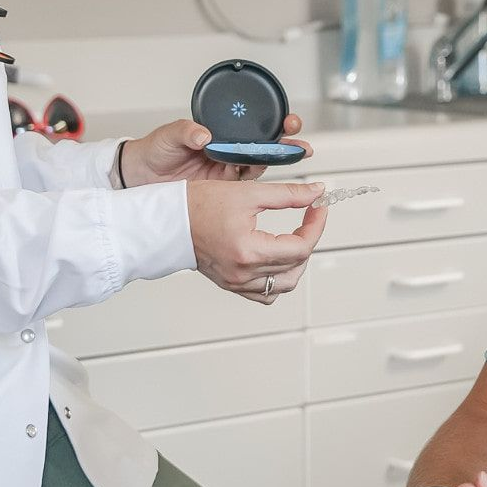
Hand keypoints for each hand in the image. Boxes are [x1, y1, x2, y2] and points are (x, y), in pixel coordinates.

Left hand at [120, 114, 312, 184]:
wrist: (139, 178)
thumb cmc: (154, 151)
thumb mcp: (169, 136)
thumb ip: (185, 131)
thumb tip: (202, 134)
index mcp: (220, 134)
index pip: (252, 127)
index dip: (274, 123)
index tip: (288, 121)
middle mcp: (228, 151)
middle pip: (264, 147)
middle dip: (287, 145)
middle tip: (301, 145)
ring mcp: (227, 171)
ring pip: (260, 167)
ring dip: (278, 163)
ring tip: (293, 159)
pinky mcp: (222, 192)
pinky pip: (245, 191)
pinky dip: (260, 190)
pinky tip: (272, 190)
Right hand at [187, 179, 327, 301]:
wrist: (167, 220)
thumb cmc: (197, 204)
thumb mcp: (248, 193)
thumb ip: (288, 194)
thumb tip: (316, 193)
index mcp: (248, 251)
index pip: (301, 247)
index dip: (316, 226)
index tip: (319, 208)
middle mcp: (243, 273)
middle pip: (296, 266)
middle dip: (308, 239)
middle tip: (309, 218)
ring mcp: (236, 282)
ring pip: (283, 285)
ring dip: (296, 262)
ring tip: (295, 238)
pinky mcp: (231, 284)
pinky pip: (265, 293)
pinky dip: (277, 278)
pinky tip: (276, 258)